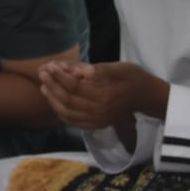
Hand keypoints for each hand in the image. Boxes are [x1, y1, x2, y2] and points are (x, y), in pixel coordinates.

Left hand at [38, 61, 168, 133]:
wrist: (146, 97)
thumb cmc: (134, 78)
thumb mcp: (123, 68)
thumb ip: (102, 69)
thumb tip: (83, 71)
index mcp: (106, 96)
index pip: (75, 87)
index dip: (60, 76)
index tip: (50, 65)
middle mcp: (100, 111)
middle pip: (68, 100)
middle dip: (52, 86)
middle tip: (42, 72)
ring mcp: (98, 121)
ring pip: (67, 113)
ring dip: (52, 100)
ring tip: (43, 85)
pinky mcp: (96, 125)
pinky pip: (73, 122)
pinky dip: (60, 112)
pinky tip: (53, 100)